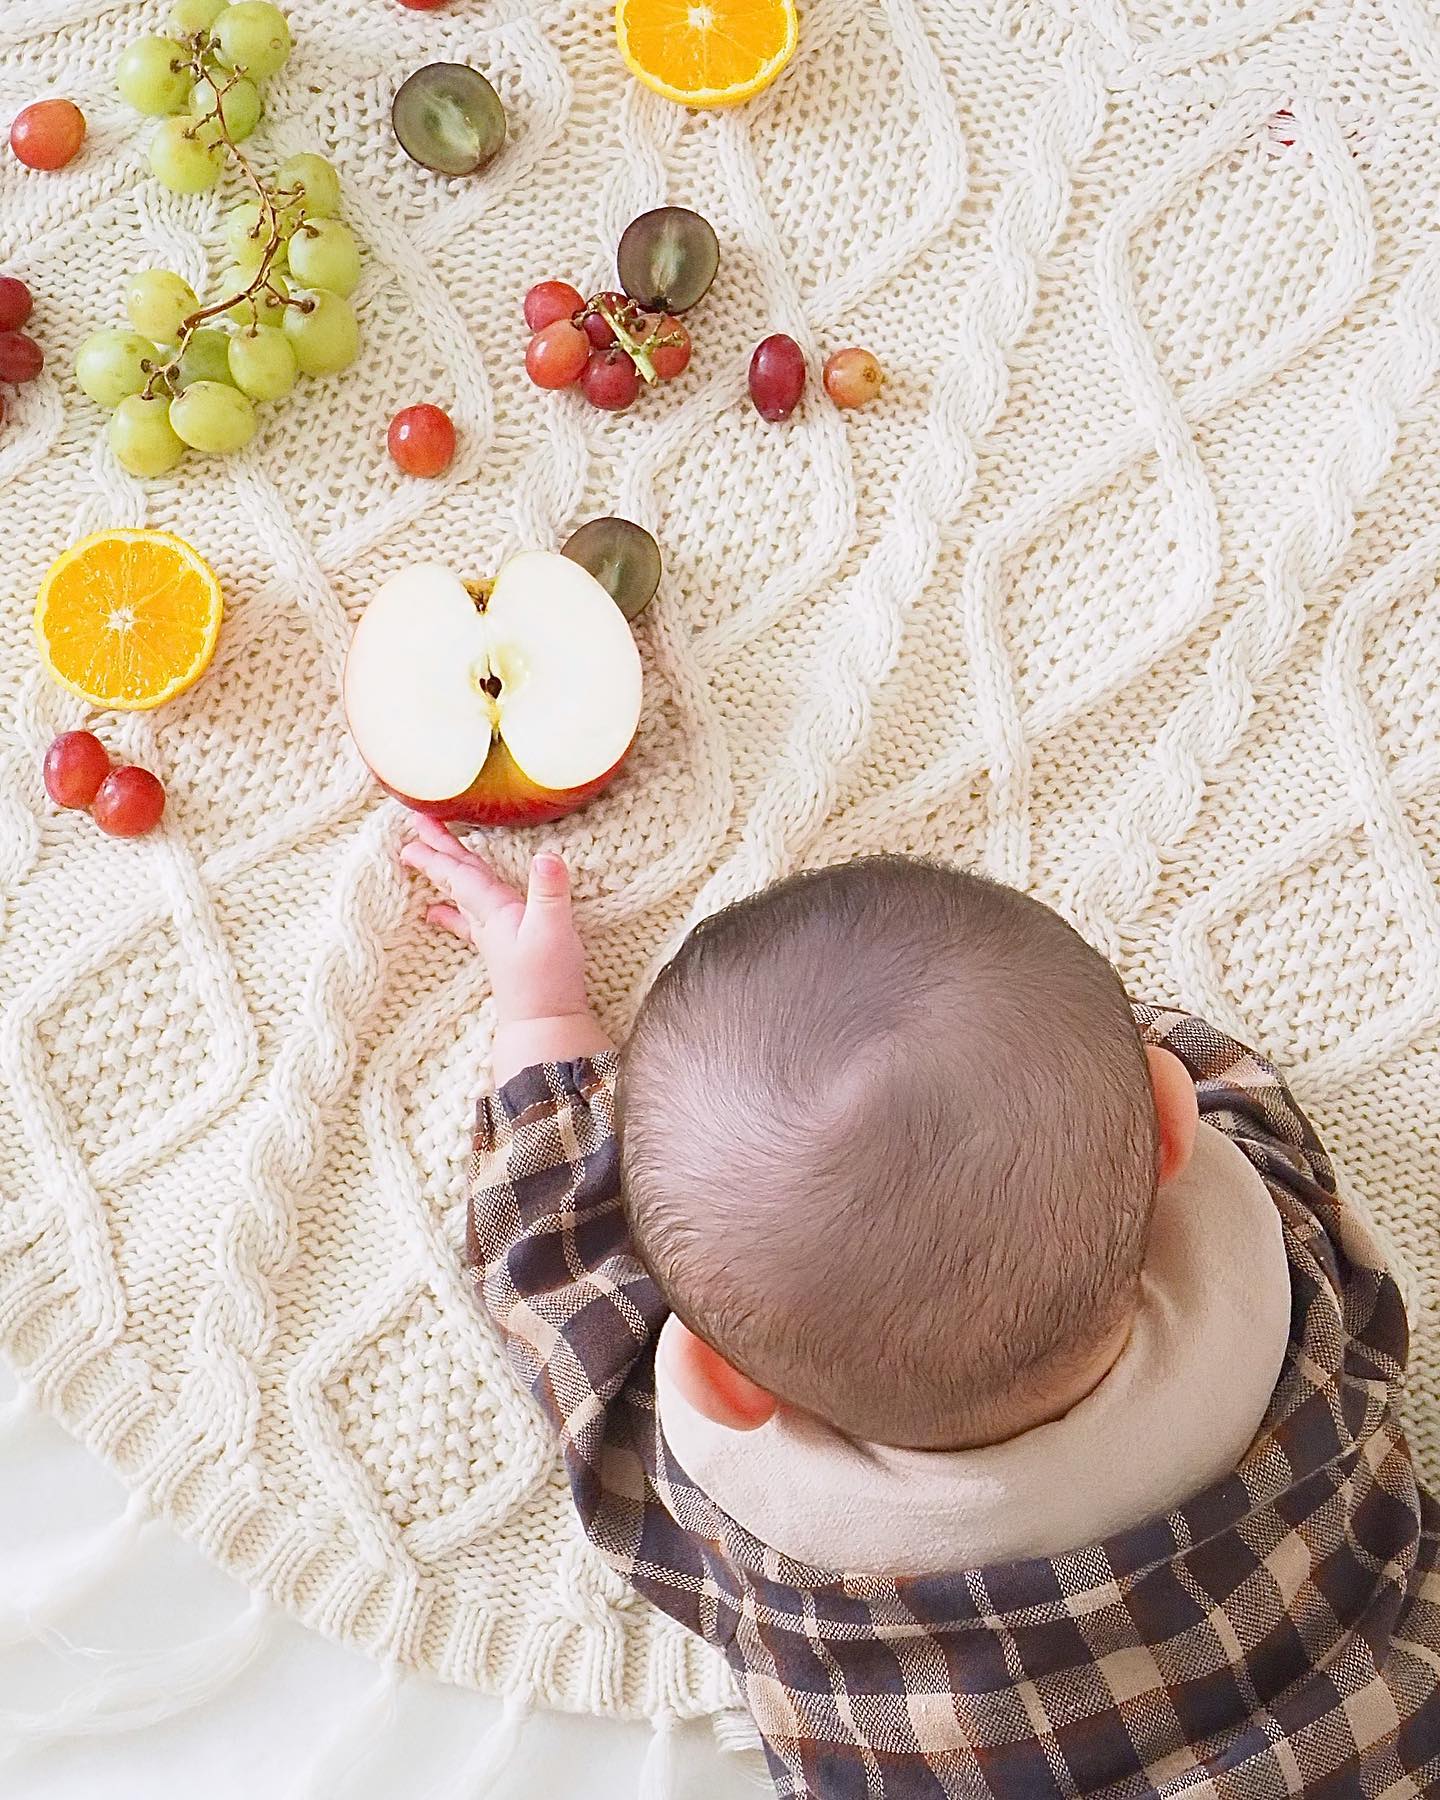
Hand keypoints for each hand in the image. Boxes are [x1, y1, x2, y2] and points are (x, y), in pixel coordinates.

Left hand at [399, 815, 612, 1080]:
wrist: (544, 1025)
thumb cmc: (548, 980)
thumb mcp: (554, 930)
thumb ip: (550, 893)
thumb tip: (547, 857)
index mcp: (497, 910)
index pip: (463, 873)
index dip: (440, 849)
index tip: (415, 826)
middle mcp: (488, 920)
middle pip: (458, 876)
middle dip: (438, 850)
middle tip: (415, 824)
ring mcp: (492, 936)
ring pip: (462, 894)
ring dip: (445, 872)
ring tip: (421, 858)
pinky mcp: (500, 950)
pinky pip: (468, 921)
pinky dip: (451, 911)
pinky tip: (434, 912)